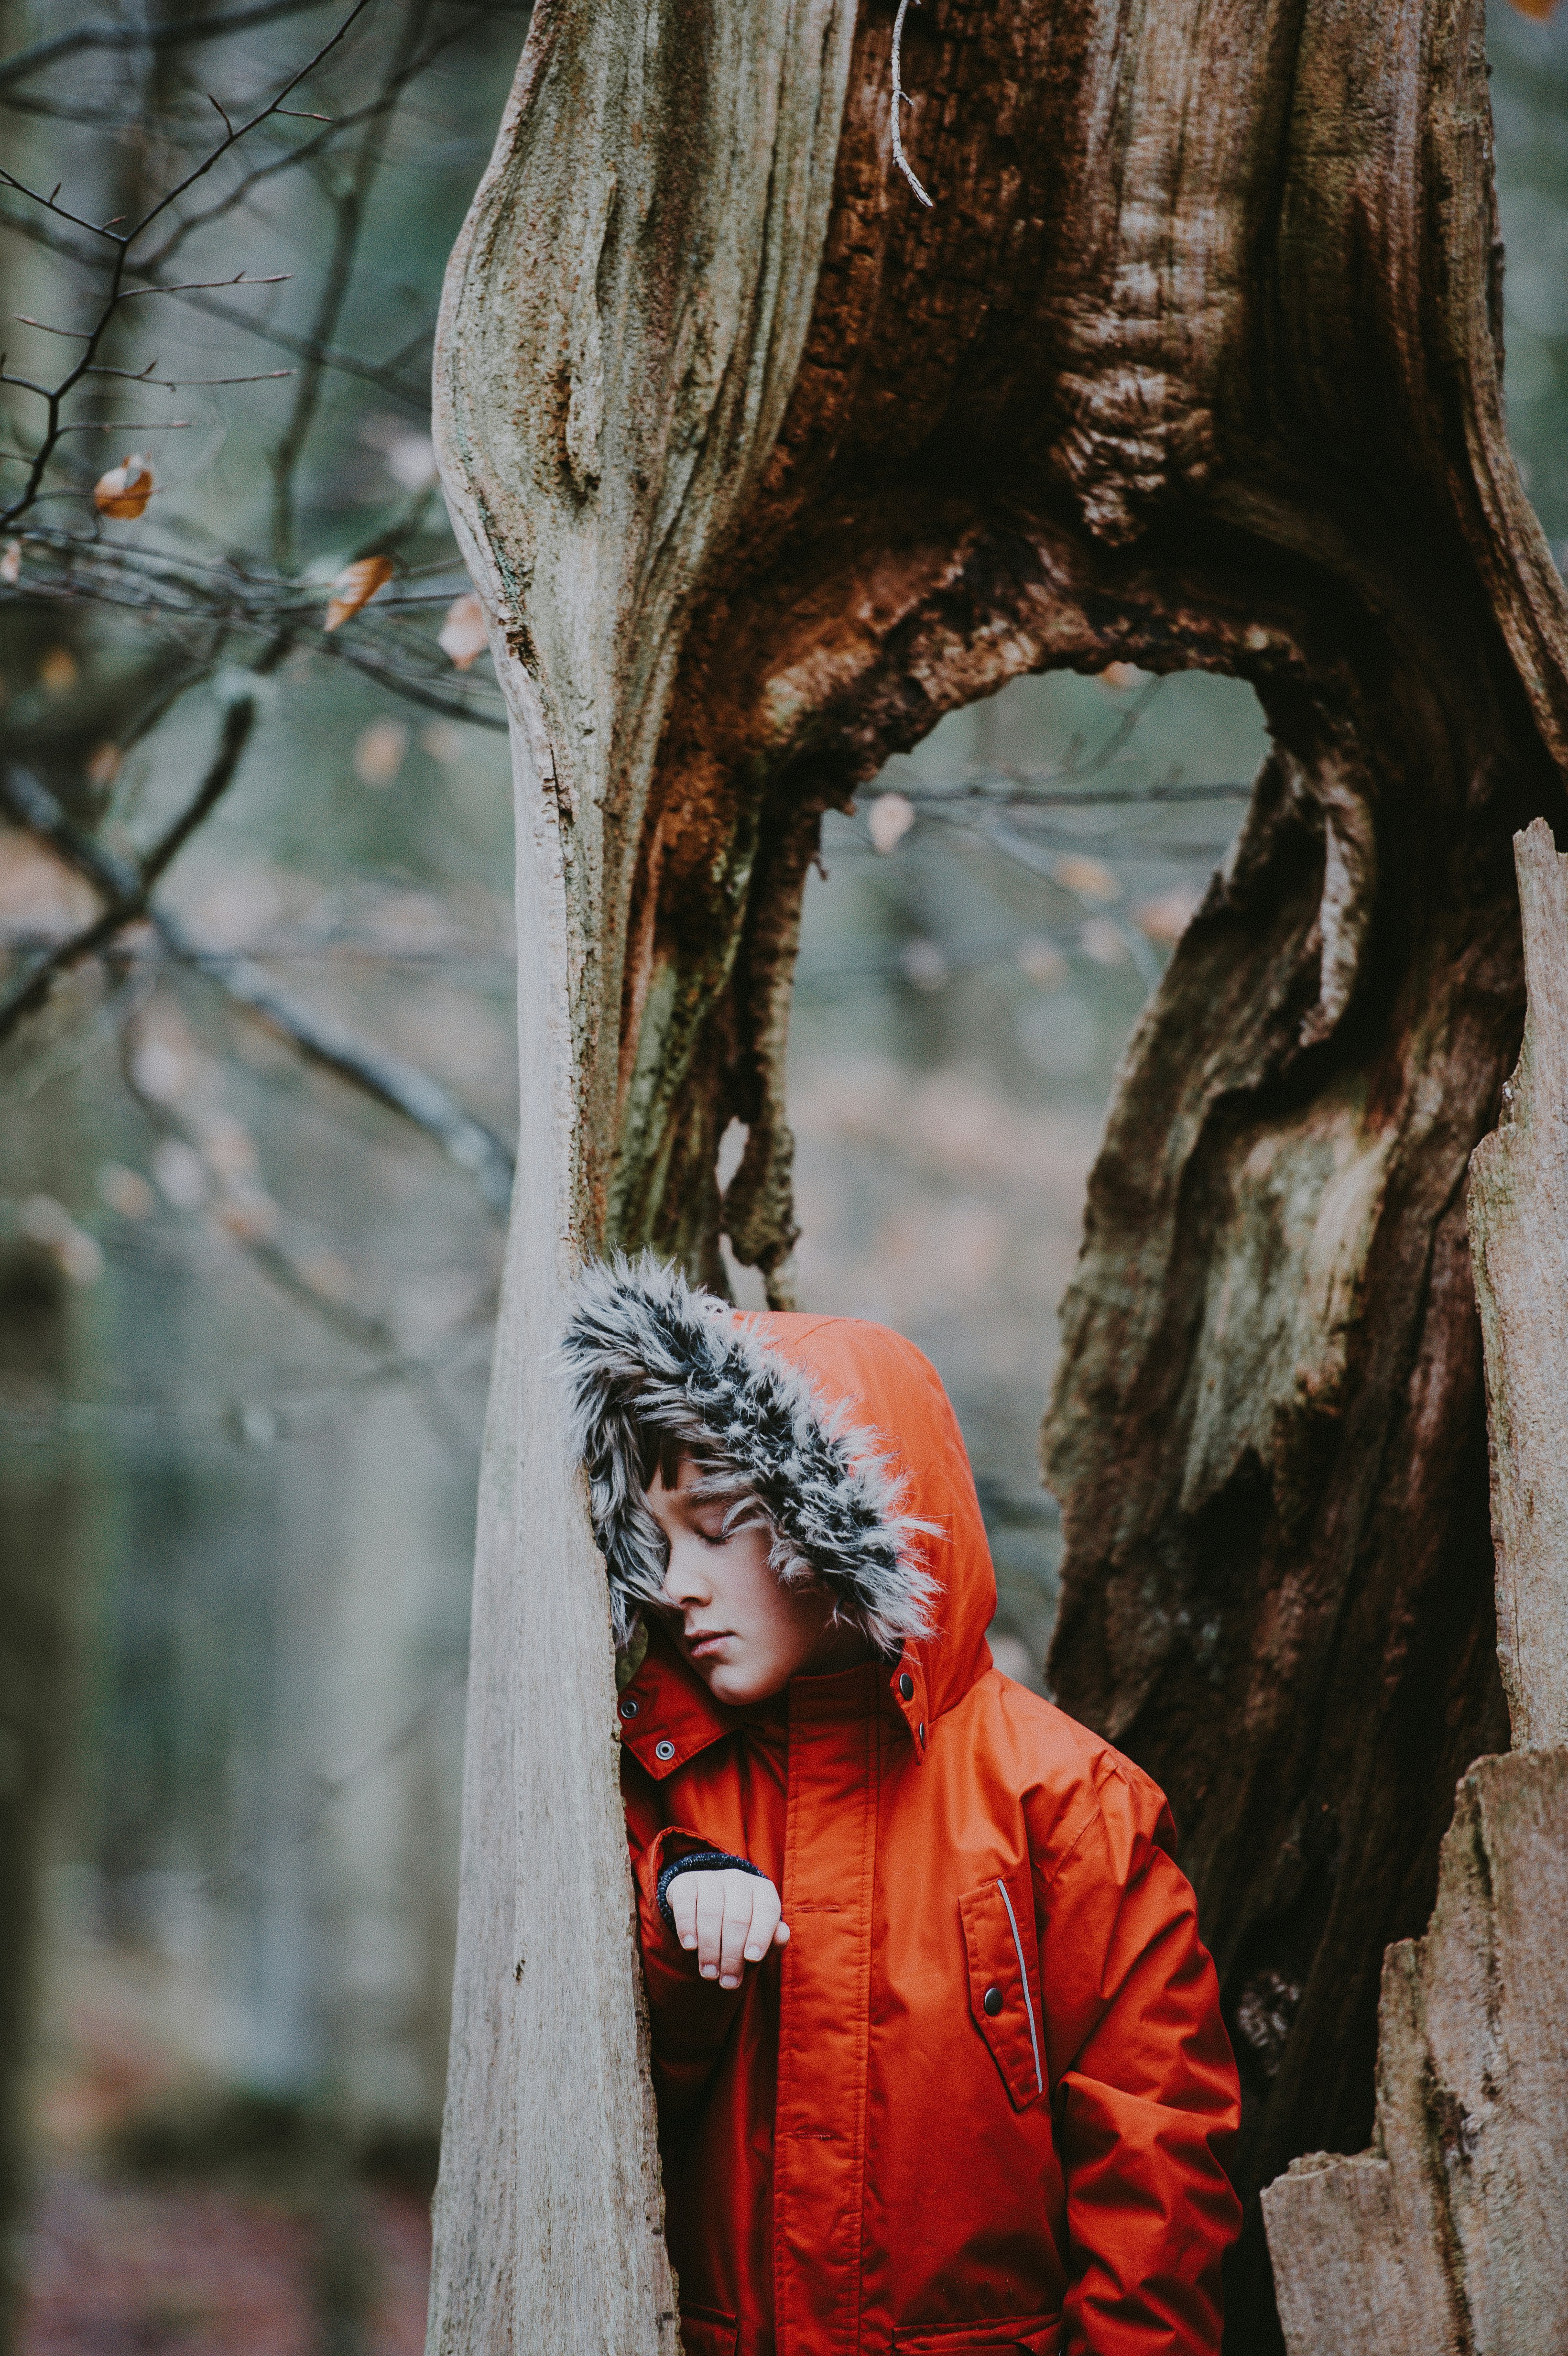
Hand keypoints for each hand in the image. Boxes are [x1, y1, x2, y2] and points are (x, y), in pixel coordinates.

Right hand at [668, 1868, 788, 1989]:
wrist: (705, 1906)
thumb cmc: (741, 1927)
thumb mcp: (759, 1934)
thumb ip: (773, 1938)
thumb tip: (781, 1936)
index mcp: (762, 1890)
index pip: (767, 1910)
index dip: (761, 1935)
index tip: (753, 1959)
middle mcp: (738, 1879)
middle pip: (737, 1918)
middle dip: (732, 1954)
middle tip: (728, 1982)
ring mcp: (711, 1878)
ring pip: (710, 1913)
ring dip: (710, 1948)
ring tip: (709, 1974)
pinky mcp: (685, 1882)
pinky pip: (686, 1905)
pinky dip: (687, 1927)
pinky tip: (690, 1946)